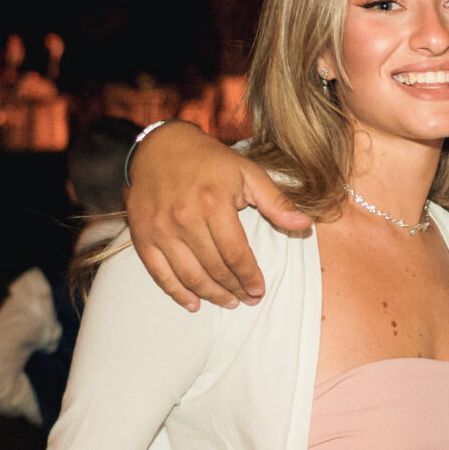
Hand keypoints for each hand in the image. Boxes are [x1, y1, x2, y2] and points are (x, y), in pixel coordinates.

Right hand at [124, 123, 309, 309]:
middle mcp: (184, 218)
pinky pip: (158, 272)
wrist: (159, 147)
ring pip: (189, 275)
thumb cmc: (209, 161)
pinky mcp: (142, 235)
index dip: (249, 277)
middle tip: (247, 299)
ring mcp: (160, 229)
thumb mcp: (248, 173)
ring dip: (210, 294)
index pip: (236, 253)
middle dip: (234, 289)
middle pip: (214, 267)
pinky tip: (193, 303)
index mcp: (213, 203)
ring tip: (228, 302)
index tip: (259, 290)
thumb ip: (276, 202)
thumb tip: (306, 224)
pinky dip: (176, 292)